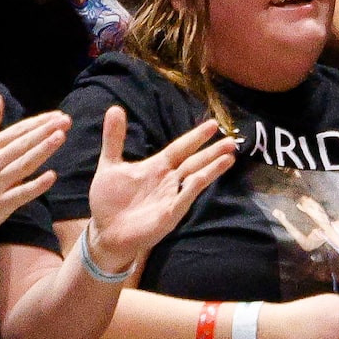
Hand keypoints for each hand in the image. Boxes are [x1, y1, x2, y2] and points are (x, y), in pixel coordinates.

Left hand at [80, 109, 233, 274]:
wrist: (106, 231)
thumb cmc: (109, 200)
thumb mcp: (110, 165)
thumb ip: (114, 139)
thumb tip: (114, 108)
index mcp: (157, 167)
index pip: (180, 148)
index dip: (195, 137)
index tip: (213, 124)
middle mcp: (169, 180)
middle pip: (194, 162)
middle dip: (212, 152)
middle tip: (232, 141)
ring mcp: (172, 197)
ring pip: (196, 178)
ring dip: (212, 168)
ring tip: (230, 157)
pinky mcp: (169, 214)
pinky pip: (183, 198)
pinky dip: (192, 188)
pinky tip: (201, 178)